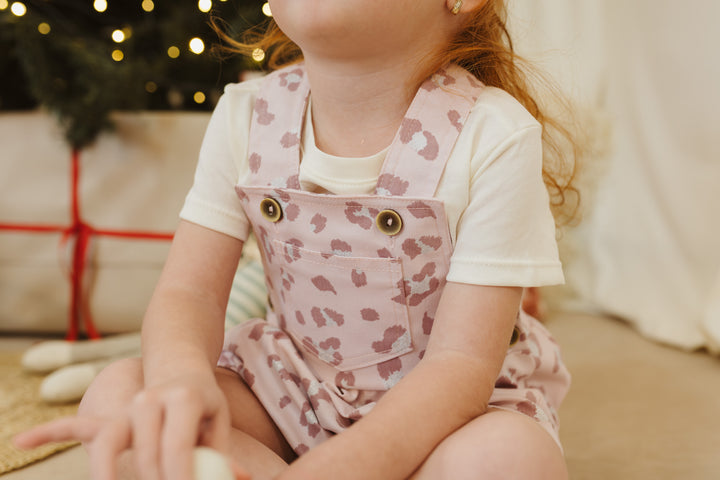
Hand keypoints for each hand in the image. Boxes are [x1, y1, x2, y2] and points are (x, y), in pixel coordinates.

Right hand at [13, 371, 250, 479]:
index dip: (178, 475)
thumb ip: (221, 455)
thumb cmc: (202, 402)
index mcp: (186, 400)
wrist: (178, 362)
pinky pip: (76, 423)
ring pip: (110, 440)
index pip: (178, 446)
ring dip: (109, 473)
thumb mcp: (218, 422)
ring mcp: (127, 405)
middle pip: (144, 451)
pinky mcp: (109, 413)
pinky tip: (22, 442)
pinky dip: (49, 432)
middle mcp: (152, 399)